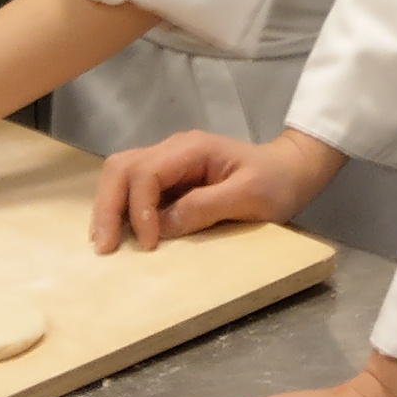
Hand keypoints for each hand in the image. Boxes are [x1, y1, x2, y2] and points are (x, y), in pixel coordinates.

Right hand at [91, 127, 338, 252]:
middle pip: (122, 167)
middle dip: (108, 206)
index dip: (140, 208)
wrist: (291, 172)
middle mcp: (173, 150)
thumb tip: (162, 226)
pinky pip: (133, 188)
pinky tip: (118, 234)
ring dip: (109, 207)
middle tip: (104, 247)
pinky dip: (120, 210)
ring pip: (121, 175)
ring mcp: (169, 163)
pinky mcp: (169, 180)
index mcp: (192, 148)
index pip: (147, 172)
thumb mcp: (250, 197)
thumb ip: (207, 206)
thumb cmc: (276, 183)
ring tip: (105, 243)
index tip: (150, 244)